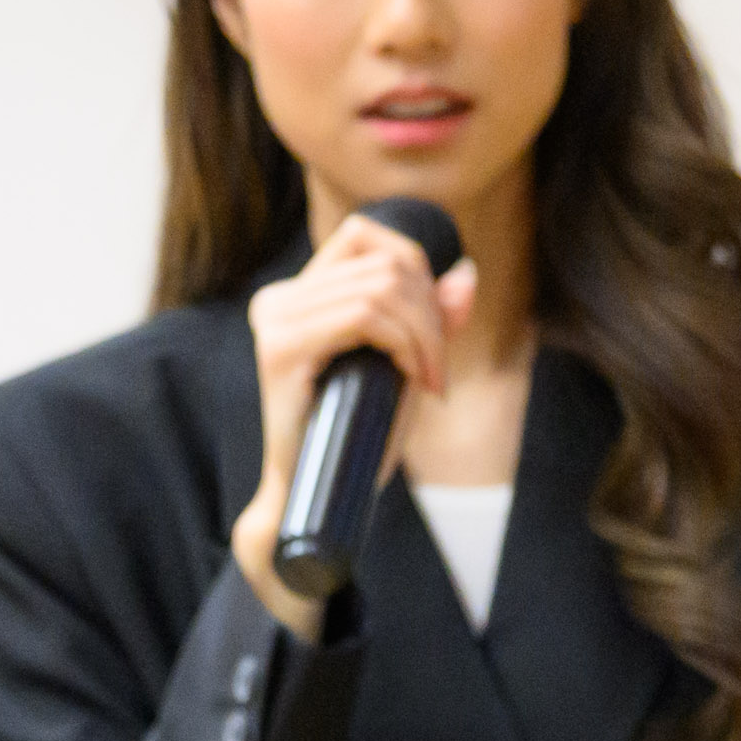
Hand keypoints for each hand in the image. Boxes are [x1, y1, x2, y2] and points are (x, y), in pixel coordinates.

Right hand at [229, 210, 477, 642]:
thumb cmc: (354, 443)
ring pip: (381, 287)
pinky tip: (416, 380)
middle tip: (437, 371)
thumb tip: (465, 271)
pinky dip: (407, 343)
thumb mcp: (402, 370)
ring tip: (429, 380)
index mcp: (294, 297)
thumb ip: (432, 321)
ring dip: (427, 333)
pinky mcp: (280, 349)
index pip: (362, 235)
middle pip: (384, 262)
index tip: (432, 326)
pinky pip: (364, 316)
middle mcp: (276, 300)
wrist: (312, 505)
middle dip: (432, 312)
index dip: (414, 264)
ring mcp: (274, 321)